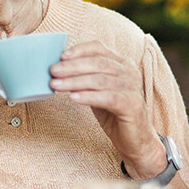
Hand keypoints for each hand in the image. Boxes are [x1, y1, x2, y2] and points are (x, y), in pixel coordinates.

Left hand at [49, 41, 165, 178]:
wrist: (135, 139)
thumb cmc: (113, 112)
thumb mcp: (96, 90)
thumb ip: (84, 78)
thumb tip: (58, 69)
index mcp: (121, 63)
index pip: (99, 48)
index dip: (79, 50)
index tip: (61, 56)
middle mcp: (129, 72)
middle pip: (97, 63)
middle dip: (72, 66)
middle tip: (53, 71)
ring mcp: (132, 88)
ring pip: (100, 80)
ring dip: (75, 81)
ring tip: (56, 85)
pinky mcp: (132, 104)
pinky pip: (107, 98)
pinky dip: (88, 96)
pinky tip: (73, 98)